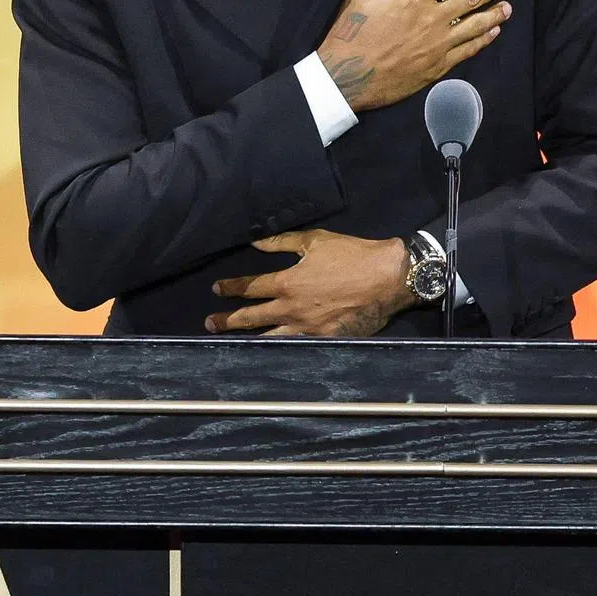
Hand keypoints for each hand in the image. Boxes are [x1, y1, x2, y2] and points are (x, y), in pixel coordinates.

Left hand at [205, 230, 415, 336]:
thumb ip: (282, 242)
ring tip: (231, 344)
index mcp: (288, 283)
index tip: (216, 290)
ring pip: (270, 339)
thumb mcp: (316, 241)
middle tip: (210, 324)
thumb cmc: (352, 255)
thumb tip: (256, 243)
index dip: (231, 288)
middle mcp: (292, 309)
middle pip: (251, 318)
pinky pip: (296, 348)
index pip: (251, 287)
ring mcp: (307, 329)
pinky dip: (281, 351)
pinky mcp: (324, 340)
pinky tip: (271, 355)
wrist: (387, 278)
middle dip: (228, 320)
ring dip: (248, 340)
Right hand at [317, 0, 513, 110]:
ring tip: (508, 7)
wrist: (347, 79)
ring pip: (474, 26)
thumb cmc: (350, 37)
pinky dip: (483, 40)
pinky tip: (492, 33)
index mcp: (412, 0)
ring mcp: (437, 45)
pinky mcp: (437, 66)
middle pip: (469, 0)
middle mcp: (430, 20)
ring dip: (494, 14)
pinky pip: (467, 50)